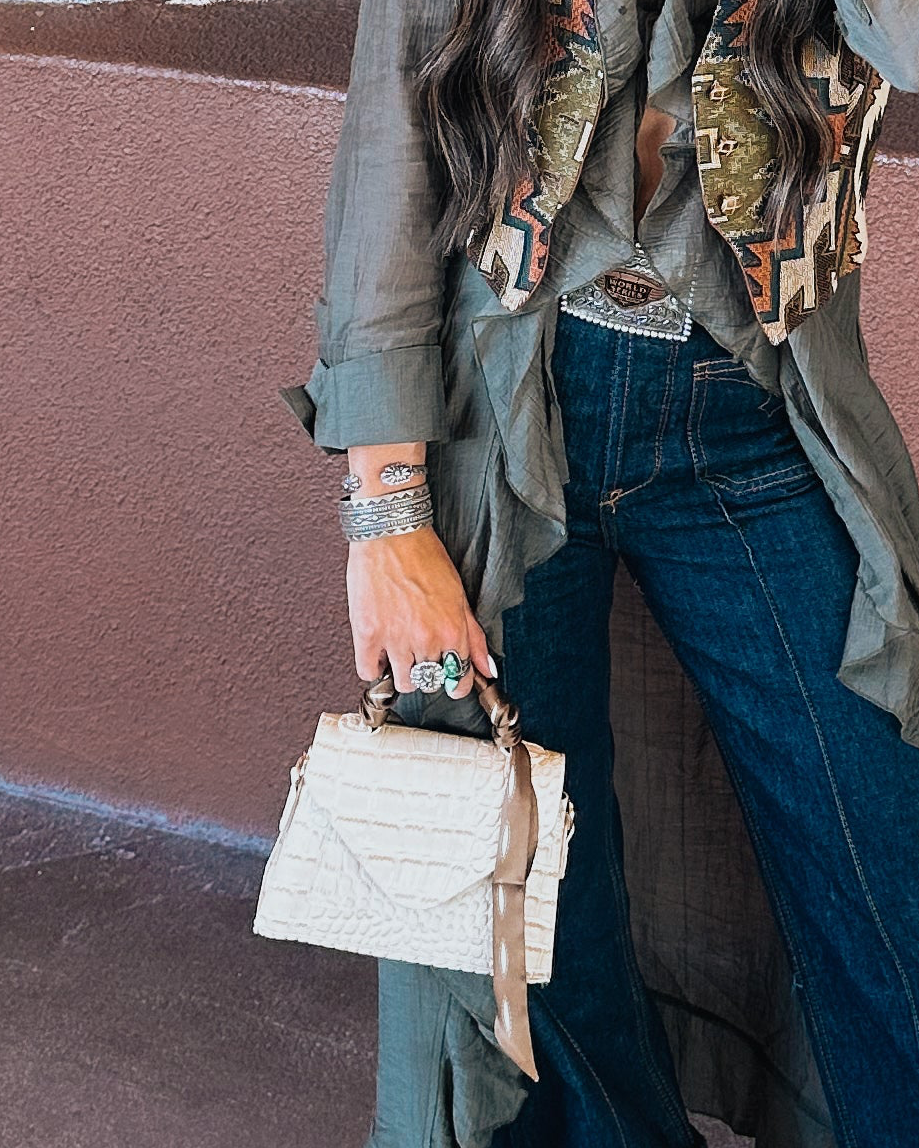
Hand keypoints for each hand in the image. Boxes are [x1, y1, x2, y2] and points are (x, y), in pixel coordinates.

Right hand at [346, 525, 494, 699]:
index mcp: (451, 630)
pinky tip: (379, 652)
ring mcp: (395, 639)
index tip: (451, 681)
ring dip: (402, 672)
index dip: (456, 683)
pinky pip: (369, 671)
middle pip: (430, 682)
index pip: (459, 680)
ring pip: (403, 683)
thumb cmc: (425, 556)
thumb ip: (474, 637)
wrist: (391, 533)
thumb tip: (487, 670)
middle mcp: (425, 639)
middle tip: (422, 652)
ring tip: (400, 650)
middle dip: (429, 672)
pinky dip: (374, 667)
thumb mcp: (460, 596)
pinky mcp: (367, 634)